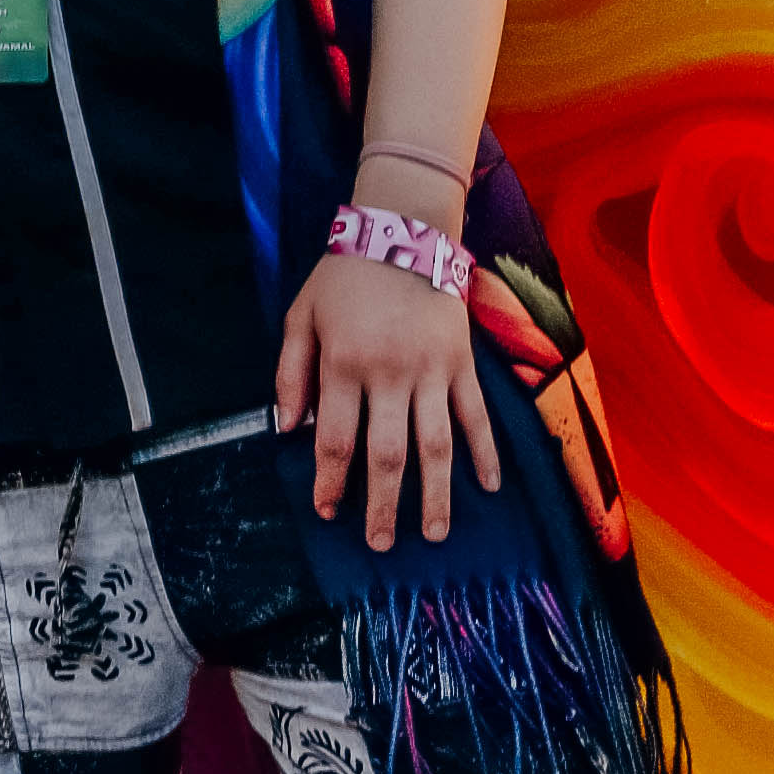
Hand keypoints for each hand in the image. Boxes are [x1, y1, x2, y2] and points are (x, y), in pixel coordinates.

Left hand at [273, 251, 499, 548]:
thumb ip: (290, 373)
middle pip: (387, 454)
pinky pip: (476, 416)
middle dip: (382, 504)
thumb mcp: (301, 316)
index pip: (336, 439)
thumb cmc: (344, 277)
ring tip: (433, 534)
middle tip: (380, 543)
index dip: (331, 481)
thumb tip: (287, 430)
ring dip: (435, 494)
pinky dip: (485, 452)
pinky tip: (487, 487)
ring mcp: (432, 370)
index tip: (328, 511)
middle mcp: (391, 373)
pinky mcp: (462, 363)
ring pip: (436, 445)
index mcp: (345, 364)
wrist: (404, 230)